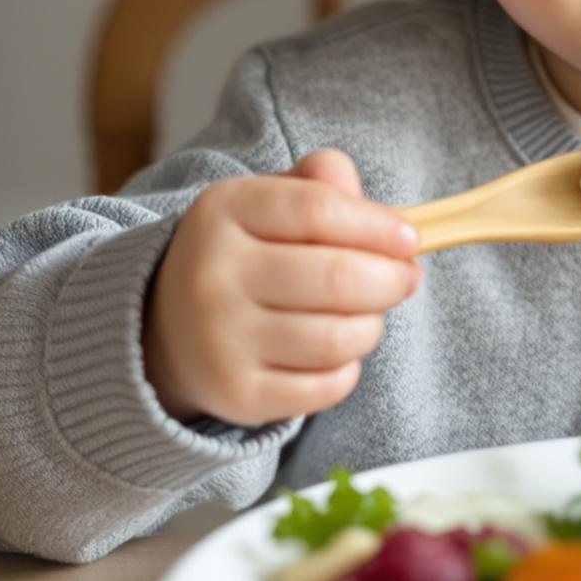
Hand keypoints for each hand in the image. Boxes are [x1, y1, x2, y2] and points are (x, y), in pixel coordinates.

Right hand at [143, 148, 422, 427]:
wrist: (171, 330)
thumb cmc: (246, 256)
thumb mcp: (269, 204)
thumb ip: (320, 186)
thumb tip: (373, 204)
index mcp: (223, 211)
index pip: (318, 210)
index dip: (378, 225)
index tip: (410, 238)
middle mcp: (213, 275)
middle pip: (338, 277)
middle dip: (391, 279)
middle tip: (406, 278)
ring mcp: (221, 340)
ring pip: (339, 337)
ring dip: (372, 326)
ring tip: (367, 314)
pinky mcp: (237, 395)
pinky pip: (327, 386)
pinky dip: (347, 369)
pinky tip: (336, 352)